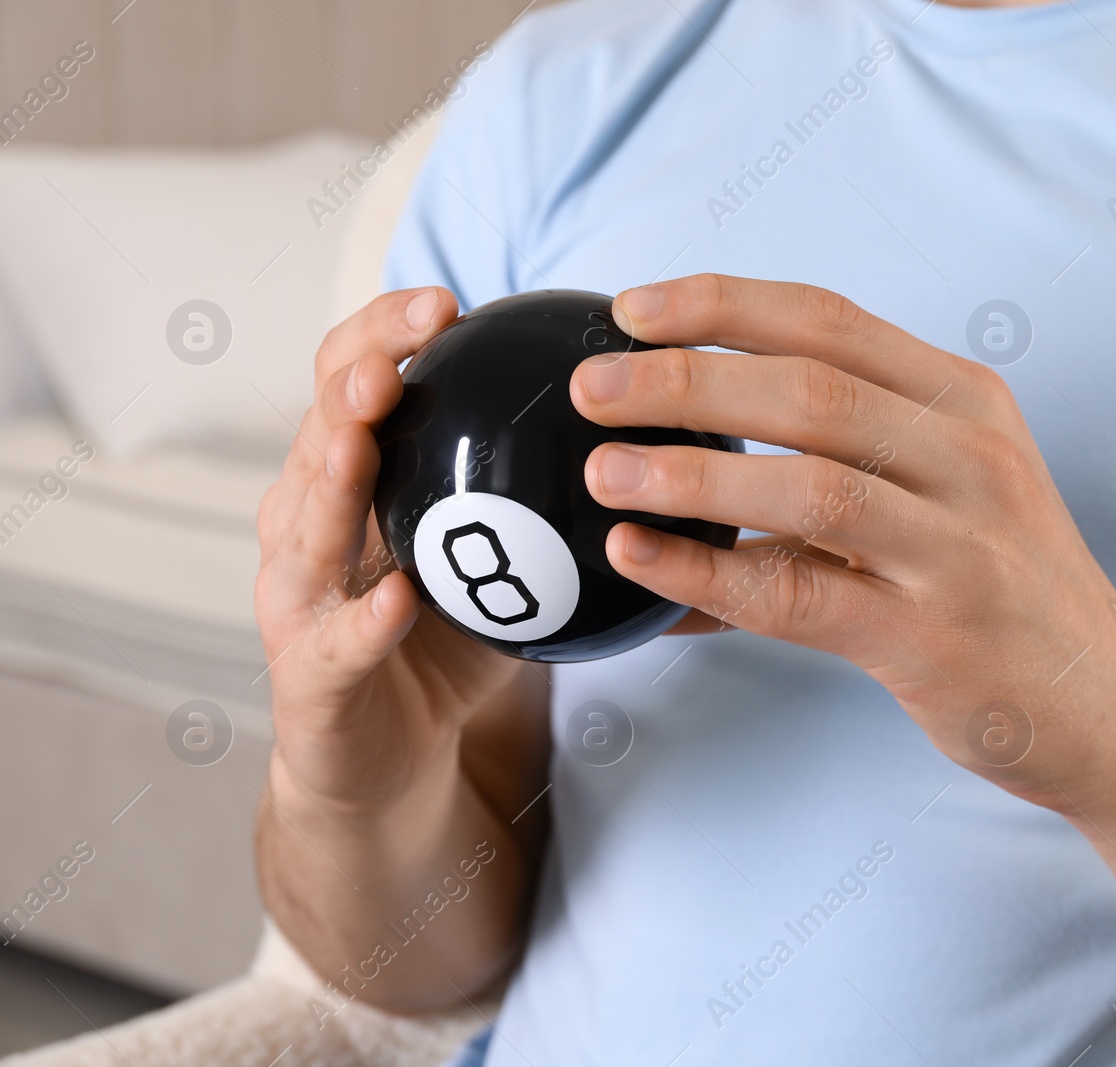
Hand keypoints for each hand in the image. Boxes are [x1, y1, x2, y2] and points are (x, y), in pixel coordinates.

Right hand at [254, 288, 533, 807]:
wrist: (390, 757)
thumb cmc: (446, 642)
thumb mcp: (499, 558)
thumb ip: (540, 496)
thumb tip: (639, 431)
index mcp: (349, 482)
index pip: (352, 382)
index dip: (385, 333)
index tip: (448, 303)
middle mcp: (307, 525)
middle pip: (318, 430)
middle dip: (353, 379)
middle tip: (403, 347)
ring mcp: (297, 600)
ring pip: (304, 523)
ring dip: (334, 473)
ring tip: (368, 432)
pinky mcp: (307, 677)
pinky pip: (337, 642)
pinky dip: (367, 619)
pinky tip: (404, 597)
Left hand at [572, 275, 1115, 805]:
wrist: (1101, 697)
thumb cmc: (1000, 583)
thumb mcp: (948, 484)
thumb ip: (841, 451)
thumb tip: (679, 443)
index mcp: (964, 400)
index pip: (830, 319)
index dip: (723, 303)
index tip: (633, 308)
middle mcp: (970, 456)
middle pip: (810, 388)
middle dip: (686, 377)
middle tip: (592, 387)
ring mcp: (959, 546)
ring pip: (810, 484)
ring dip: (693, 472)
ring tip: (604, 471)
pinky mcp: (932, 634)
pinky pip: (801, 595)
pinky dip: (711, 573)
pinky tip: (641, 561)